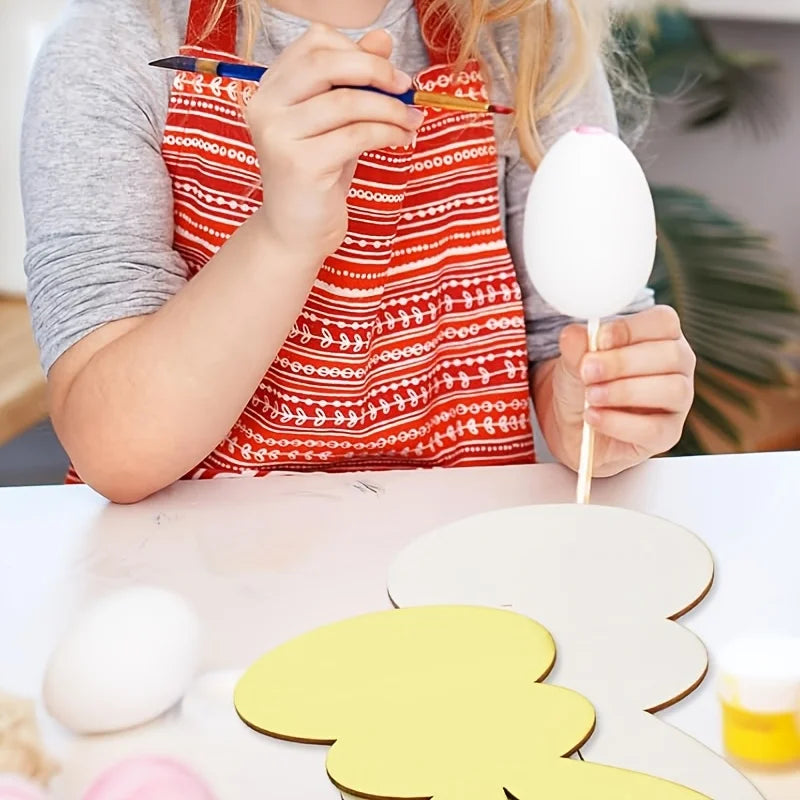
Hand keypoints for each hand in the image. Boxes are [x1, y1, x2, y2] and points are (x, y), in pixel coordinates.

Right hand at [244, 25, 423, 266]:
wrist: (296, 233)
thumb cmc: (319, 177)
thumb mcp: (337, 122)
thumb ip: (353, 80)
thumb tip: (382, 38)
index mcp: (271, 89)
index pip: (314, 42)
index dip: (356, 50)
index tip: (388, 73)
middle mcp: (266, 107)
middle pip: (327, 62)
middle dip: (376, 70)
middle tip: (406, 88)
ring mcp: (279, 136)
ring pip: (348, 101)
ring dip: (391, 109)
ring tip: (411, 121)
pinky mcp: (300, 165)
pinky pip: (357, 135)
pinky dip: (389, 133)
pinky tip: (402, 140)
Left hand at [550, 305, 695, 475]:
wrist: (570, 425)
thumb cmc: (581, 384)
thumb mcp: (572, 361)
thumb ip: (575, 347)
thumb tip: (574, 334)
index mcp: (659, 336)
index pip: (664, 321)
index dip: (631, 329)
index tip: (599, 340)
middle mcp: (676, 366)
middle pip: (672, 355)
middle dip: (624, 362)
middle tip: (588, 371)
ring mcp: (677, 402)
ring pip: (672, 390)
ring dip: (625, 391)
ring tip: (590, 396)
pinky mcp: (667, 434)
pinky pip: (655, 429)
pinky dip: (620, 423)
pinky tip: (593, 416)